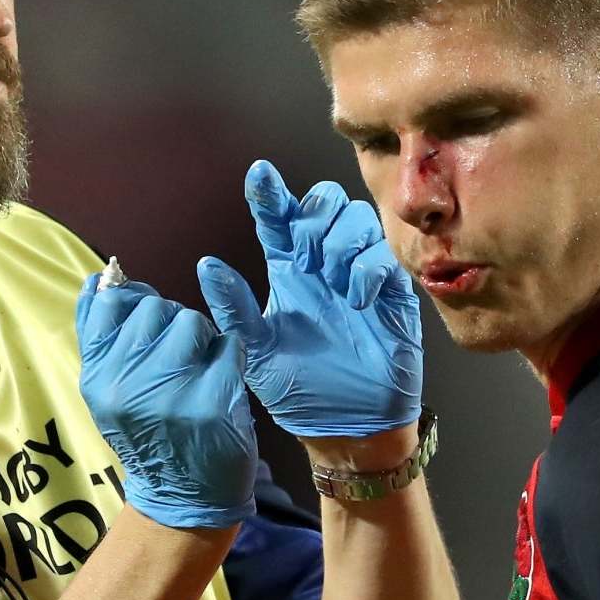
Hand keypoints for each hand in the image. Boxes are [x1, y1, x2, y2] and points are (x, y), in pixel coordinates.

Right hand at [75, 271, 255, 530]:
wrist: (185, 497)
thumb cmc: (151, 435)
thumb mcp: (110, 393)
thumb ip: (102, 337)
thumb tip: (102, 279)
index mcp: (97, 378)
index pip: (113, 303)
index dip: (137, 302)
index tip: (150, 325)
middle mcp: (127, 384)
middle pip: (157, 308)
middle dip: (174, 324)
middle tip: (179, 361)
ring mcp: (170, 393)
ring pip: (193, 321)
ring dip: (204, 339)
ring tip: (200, 372)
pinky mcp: (212, 401)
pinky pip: (229, 345)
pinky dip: (231, 358)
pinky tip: (222, 384)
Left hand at [196, 161, 422, 445]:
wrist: (344, 425)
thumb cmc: (298, 388)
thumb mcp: (256, 350)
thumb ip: (233, 308)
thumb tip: (206, 265)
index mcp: (288, 270)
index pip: (278, 217)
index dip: (269, 191)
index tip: (258, 174)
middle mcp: (324, 264)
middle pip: (324, 201)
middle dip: (314, 217)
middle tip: (305, 259)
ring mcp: (360, 275)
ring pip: (357, 217)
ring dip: (341, 240)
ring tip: (332, 280)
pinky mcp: (392, 293)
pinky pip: (385, 255)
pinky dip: (368, 268)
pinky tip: (356, 298)